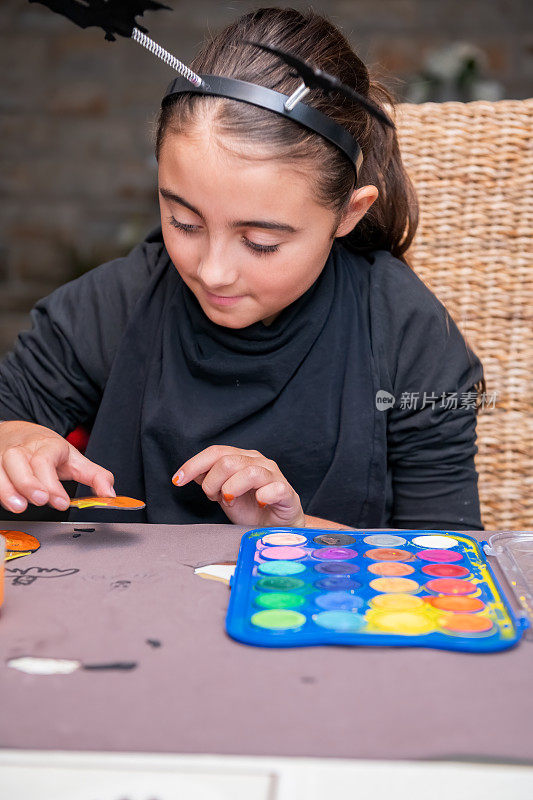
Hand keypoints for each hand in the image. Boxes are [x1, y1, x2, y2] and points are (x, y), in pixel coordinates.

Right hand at [0, 420, 115, 513]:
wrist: (18, 433)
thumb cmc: (48, 449)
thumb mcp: (74, 459)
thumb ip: (95, 476)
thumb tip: (110, 494)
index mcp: (46, 445)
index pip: (45, 460)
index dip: (52, 483)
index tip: (62, 502)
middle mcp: (21, 449)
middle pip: (18, 460)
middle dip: (28, 482)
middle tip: (41, 500)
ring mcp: (3, 457)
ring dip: (7, 489)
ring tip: (19, 506)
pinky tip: (6, 503)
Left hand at [172, 445, 304, 527]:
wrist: (278, 528)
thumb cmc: (252, 510)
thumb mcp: (225, 496)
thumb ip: (211, 482)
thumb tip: (192, 473)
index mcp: (242, 458)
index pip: (215, 452)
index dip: (194, 465)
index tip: (177, 480)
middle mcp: (258, 461)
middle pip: (227, 461)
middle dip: (212, 483)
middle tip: (214, 498)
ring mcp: (273, 475)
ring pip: (248, 472)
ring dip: (231, 489)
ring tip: (231, 501)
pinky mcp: (286, 491)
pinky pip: (273, 488)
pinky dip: (262, 496)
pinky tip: (259, 503)